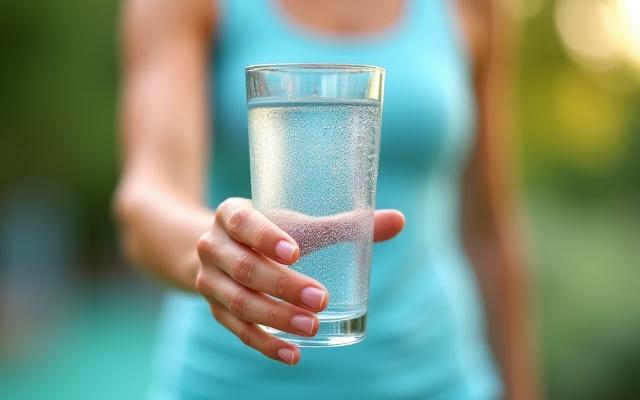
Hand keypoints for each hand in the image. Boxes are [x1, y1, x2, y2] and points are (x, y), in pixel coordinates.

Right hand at [195, 197, 403, 364]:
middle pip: (244, 269)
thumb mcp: (296, 222)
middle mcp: (213, 247)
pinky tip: (293, 354)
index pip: (243, 223)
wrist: (223, 248)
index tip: (297, 252)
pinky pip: (238, 331)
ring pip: (240, 303)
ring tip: (312, 327)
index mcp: (231, 215)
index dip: (266, 237)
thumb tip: (399, 221)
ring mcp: (209, 281)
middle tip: (321, 299)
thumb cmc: (269, 230)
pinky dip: (265, 344)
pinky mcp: (215, 309)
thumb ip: (343, 224)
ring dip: (276, 318)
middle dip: (283, 286)